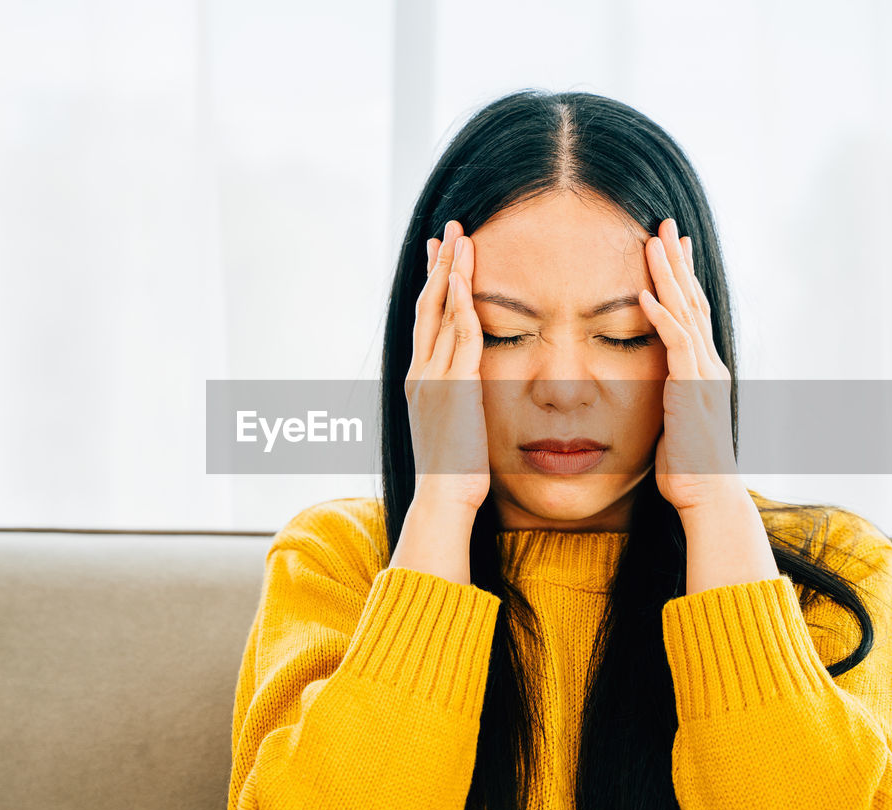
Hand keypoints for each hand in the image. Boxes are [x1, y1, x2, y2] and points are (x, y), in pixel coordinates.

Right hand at [405, 220, 490, 511]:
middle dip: (439, 264)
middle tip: (448, 229)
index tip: (438, 256)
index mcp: (419, 381)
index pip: (425, 322)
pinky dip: (461, 302)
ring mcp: (433, 377)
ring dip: (452, 270)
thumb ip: (460, 402)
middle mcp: (420, 372)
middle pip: (427, 305)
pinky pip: (458, 334)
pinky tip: (466, 276)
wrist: (442, 498)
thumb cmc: (453, 475)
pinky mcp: (454, 386)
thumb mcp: (454, 429)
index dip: (432, 285)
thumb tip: (471, 393)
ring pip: (440, 311)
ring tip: (462, 236)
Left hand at [638, 218, 742, 514]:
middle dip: (677, 261)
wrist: (707, 495)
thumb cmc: (686, 468)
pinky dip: (659, 317)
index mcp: (704, 371)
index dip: (681, 278)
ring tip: (652, 241)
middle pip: (692, 301)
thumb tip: (655, 387)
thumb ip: (667, 397)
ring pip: (684, 313)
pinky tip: (642, 293)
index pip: (692, 313)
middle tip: (665, 224)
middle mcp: (708, 366)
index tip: (671, 246)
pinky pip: (674, 345)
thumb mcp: (674, 422)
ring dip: (667, 275)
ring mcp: (703, 376)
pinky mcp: (690, 390)